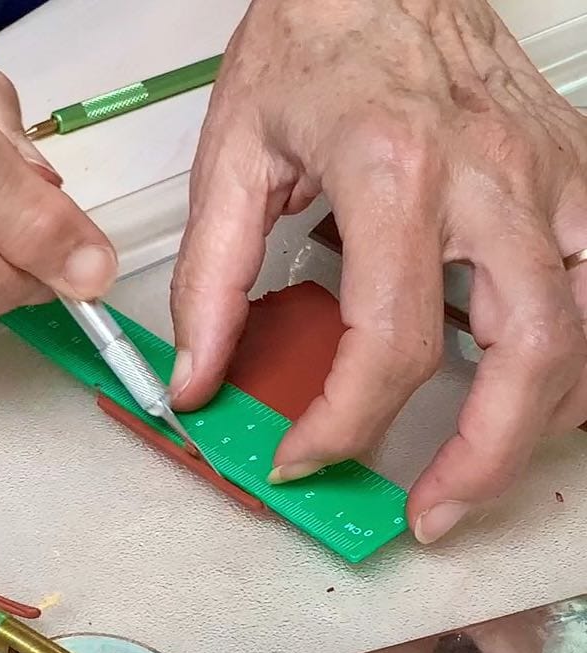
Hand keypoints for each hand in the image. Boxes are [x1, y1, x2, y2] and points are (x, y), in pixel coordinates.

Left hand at [169, 0, 586, 543]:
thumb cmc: (312, 42)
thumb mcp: (233, 157)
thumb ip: (211, 277)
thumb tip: (200, 371)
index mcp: (393, 170)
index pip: (389, 340)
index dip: (343, 422)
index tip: (304, 454)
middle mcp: (488, 178)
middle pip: (525, 353)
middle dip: (480, 458)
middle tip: (431, 511)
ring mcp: (545, 176)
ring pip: (585, 330)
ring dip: (541, 420)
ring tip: (483, 467)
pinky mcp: (569, 173)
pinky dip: (584, 353)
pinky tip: (543, 383)